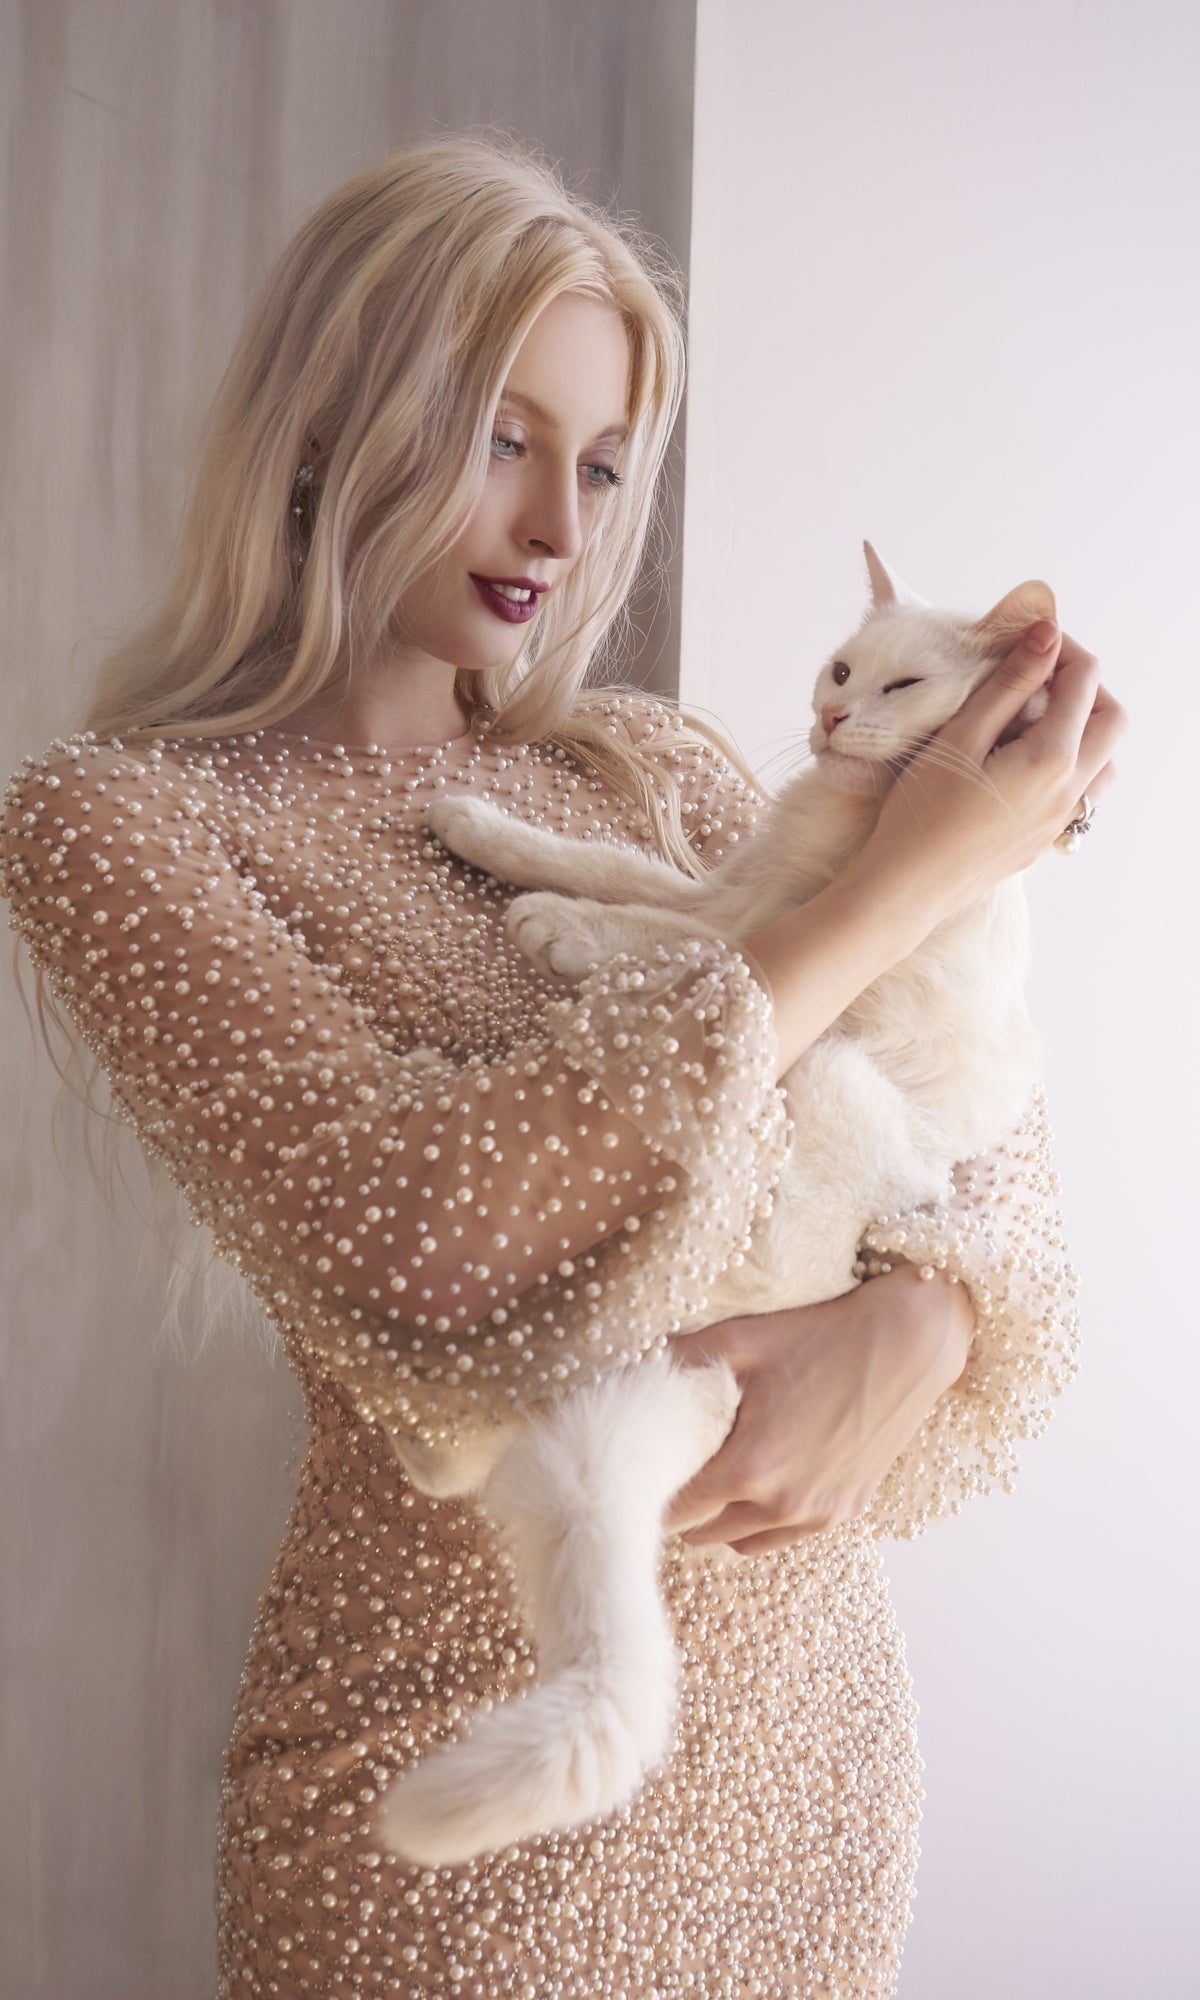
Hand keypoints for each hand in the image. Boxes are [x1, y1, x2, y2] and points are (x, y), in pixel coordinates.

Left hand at [664, 1265, 974, 1554]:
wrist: (908, 1341)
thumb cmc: (821, 1335)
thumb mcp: (739, 1339)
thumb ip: (678, 1365)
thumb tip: (632, 1377)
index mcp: (750, 1468)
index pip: (673, 1509)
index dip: (650, 1489)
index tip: (640, 1469)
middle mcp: (784, 1504)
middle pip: (701, 1533)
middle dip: (682, 1504)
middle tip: (674, 1464)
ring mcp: (819, 1513)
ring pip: (741, 1541)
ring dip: (721, 1517)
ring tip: (714, 1472)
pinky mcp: (846, 1511)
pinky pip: (783, 1536)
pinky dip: (762, 1519)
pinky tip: (760, 1479)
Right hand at [854, 620, 1126, 926]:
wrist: (907, 886)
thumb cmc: (921, 812)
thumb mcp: (961, 736)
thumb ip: (1009, 683)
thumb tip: (1046, 634)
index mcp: (1052, 757)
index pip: (1085, 679)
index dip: (1059, 647)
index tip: (1024, 643)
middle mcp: (1071, 790)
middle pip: (1112, 717)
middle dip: (1084, 685)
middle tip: (1035, 676)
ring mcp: (1062, 820)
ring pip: (1105, 760)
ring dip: (1083, 728)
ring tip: (1033, 719)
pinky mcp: (1046, 839)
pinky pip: (1085, 793)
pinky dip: (1072, 764)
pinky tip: (1026, 763)